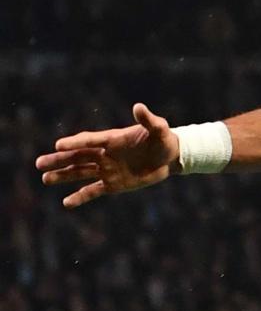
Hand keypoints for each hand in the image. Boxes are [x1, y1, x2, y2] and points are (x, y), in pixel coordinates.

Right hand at [36, 103, 179, 208]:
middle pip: (78, 157)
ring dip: (63, 176)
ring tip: (45, 178)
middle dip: (59, 160)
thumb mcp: (159, 129)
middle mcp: (106, 154)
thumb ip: (148, 120)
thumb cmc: (164, 139)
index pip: (89, 140)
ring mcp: (108, 170)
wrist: (171, 157)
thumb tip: (139, 107)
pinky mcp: (114, 184)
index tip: (58, 145)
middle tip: (38, 163)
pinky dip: (80, 197)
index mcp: (112, 139)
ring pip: (80, 173)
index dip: (75, 142)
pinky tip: (66, 203)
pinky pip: (93, 191)